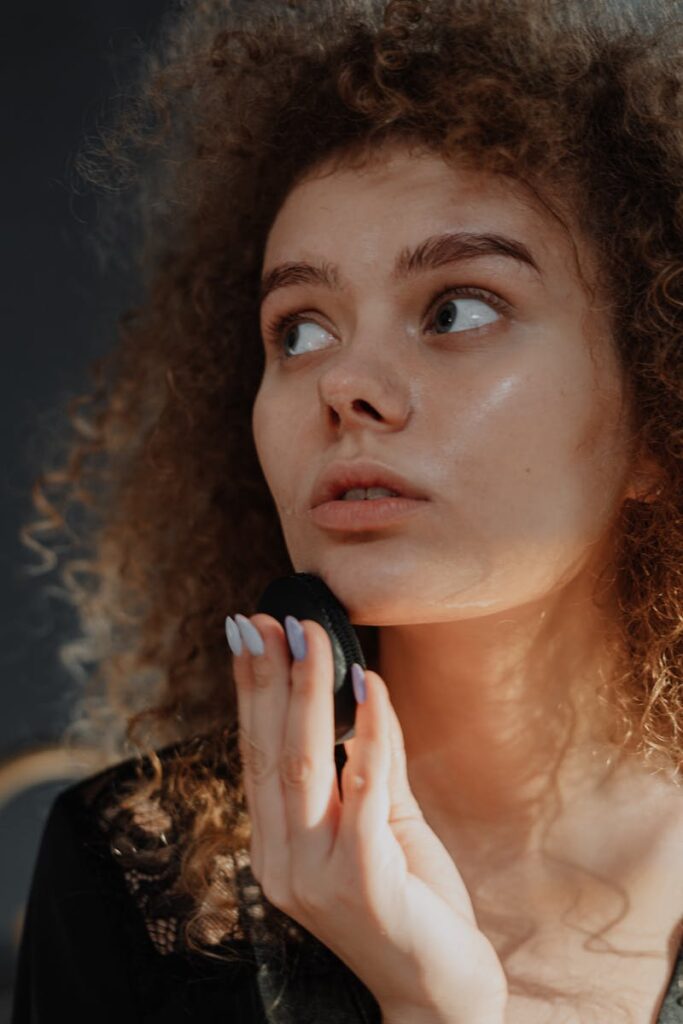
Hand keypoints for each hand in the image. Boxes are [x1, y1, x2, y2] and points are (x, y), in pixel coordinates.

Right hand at [228, 612, 507, 1023]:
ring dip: (308, 691)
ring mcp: (317, 875)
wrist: (439, 994)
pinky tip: (369, 685)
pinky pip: (366, 791)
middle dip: (269, 677)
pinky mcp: (362, 881)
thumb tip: (359, 687)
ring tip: (311, 636)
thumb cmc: (410, 902)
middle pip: (272, 750)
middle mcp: (284, 860)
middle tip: (268, 618)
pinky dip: (370, 732)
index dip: (250, 689)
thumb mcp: (383, 824)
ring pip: (306, 764)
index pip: (256, 752)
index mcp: (279, 845)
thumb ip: (368, 764)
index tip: (248, 631)